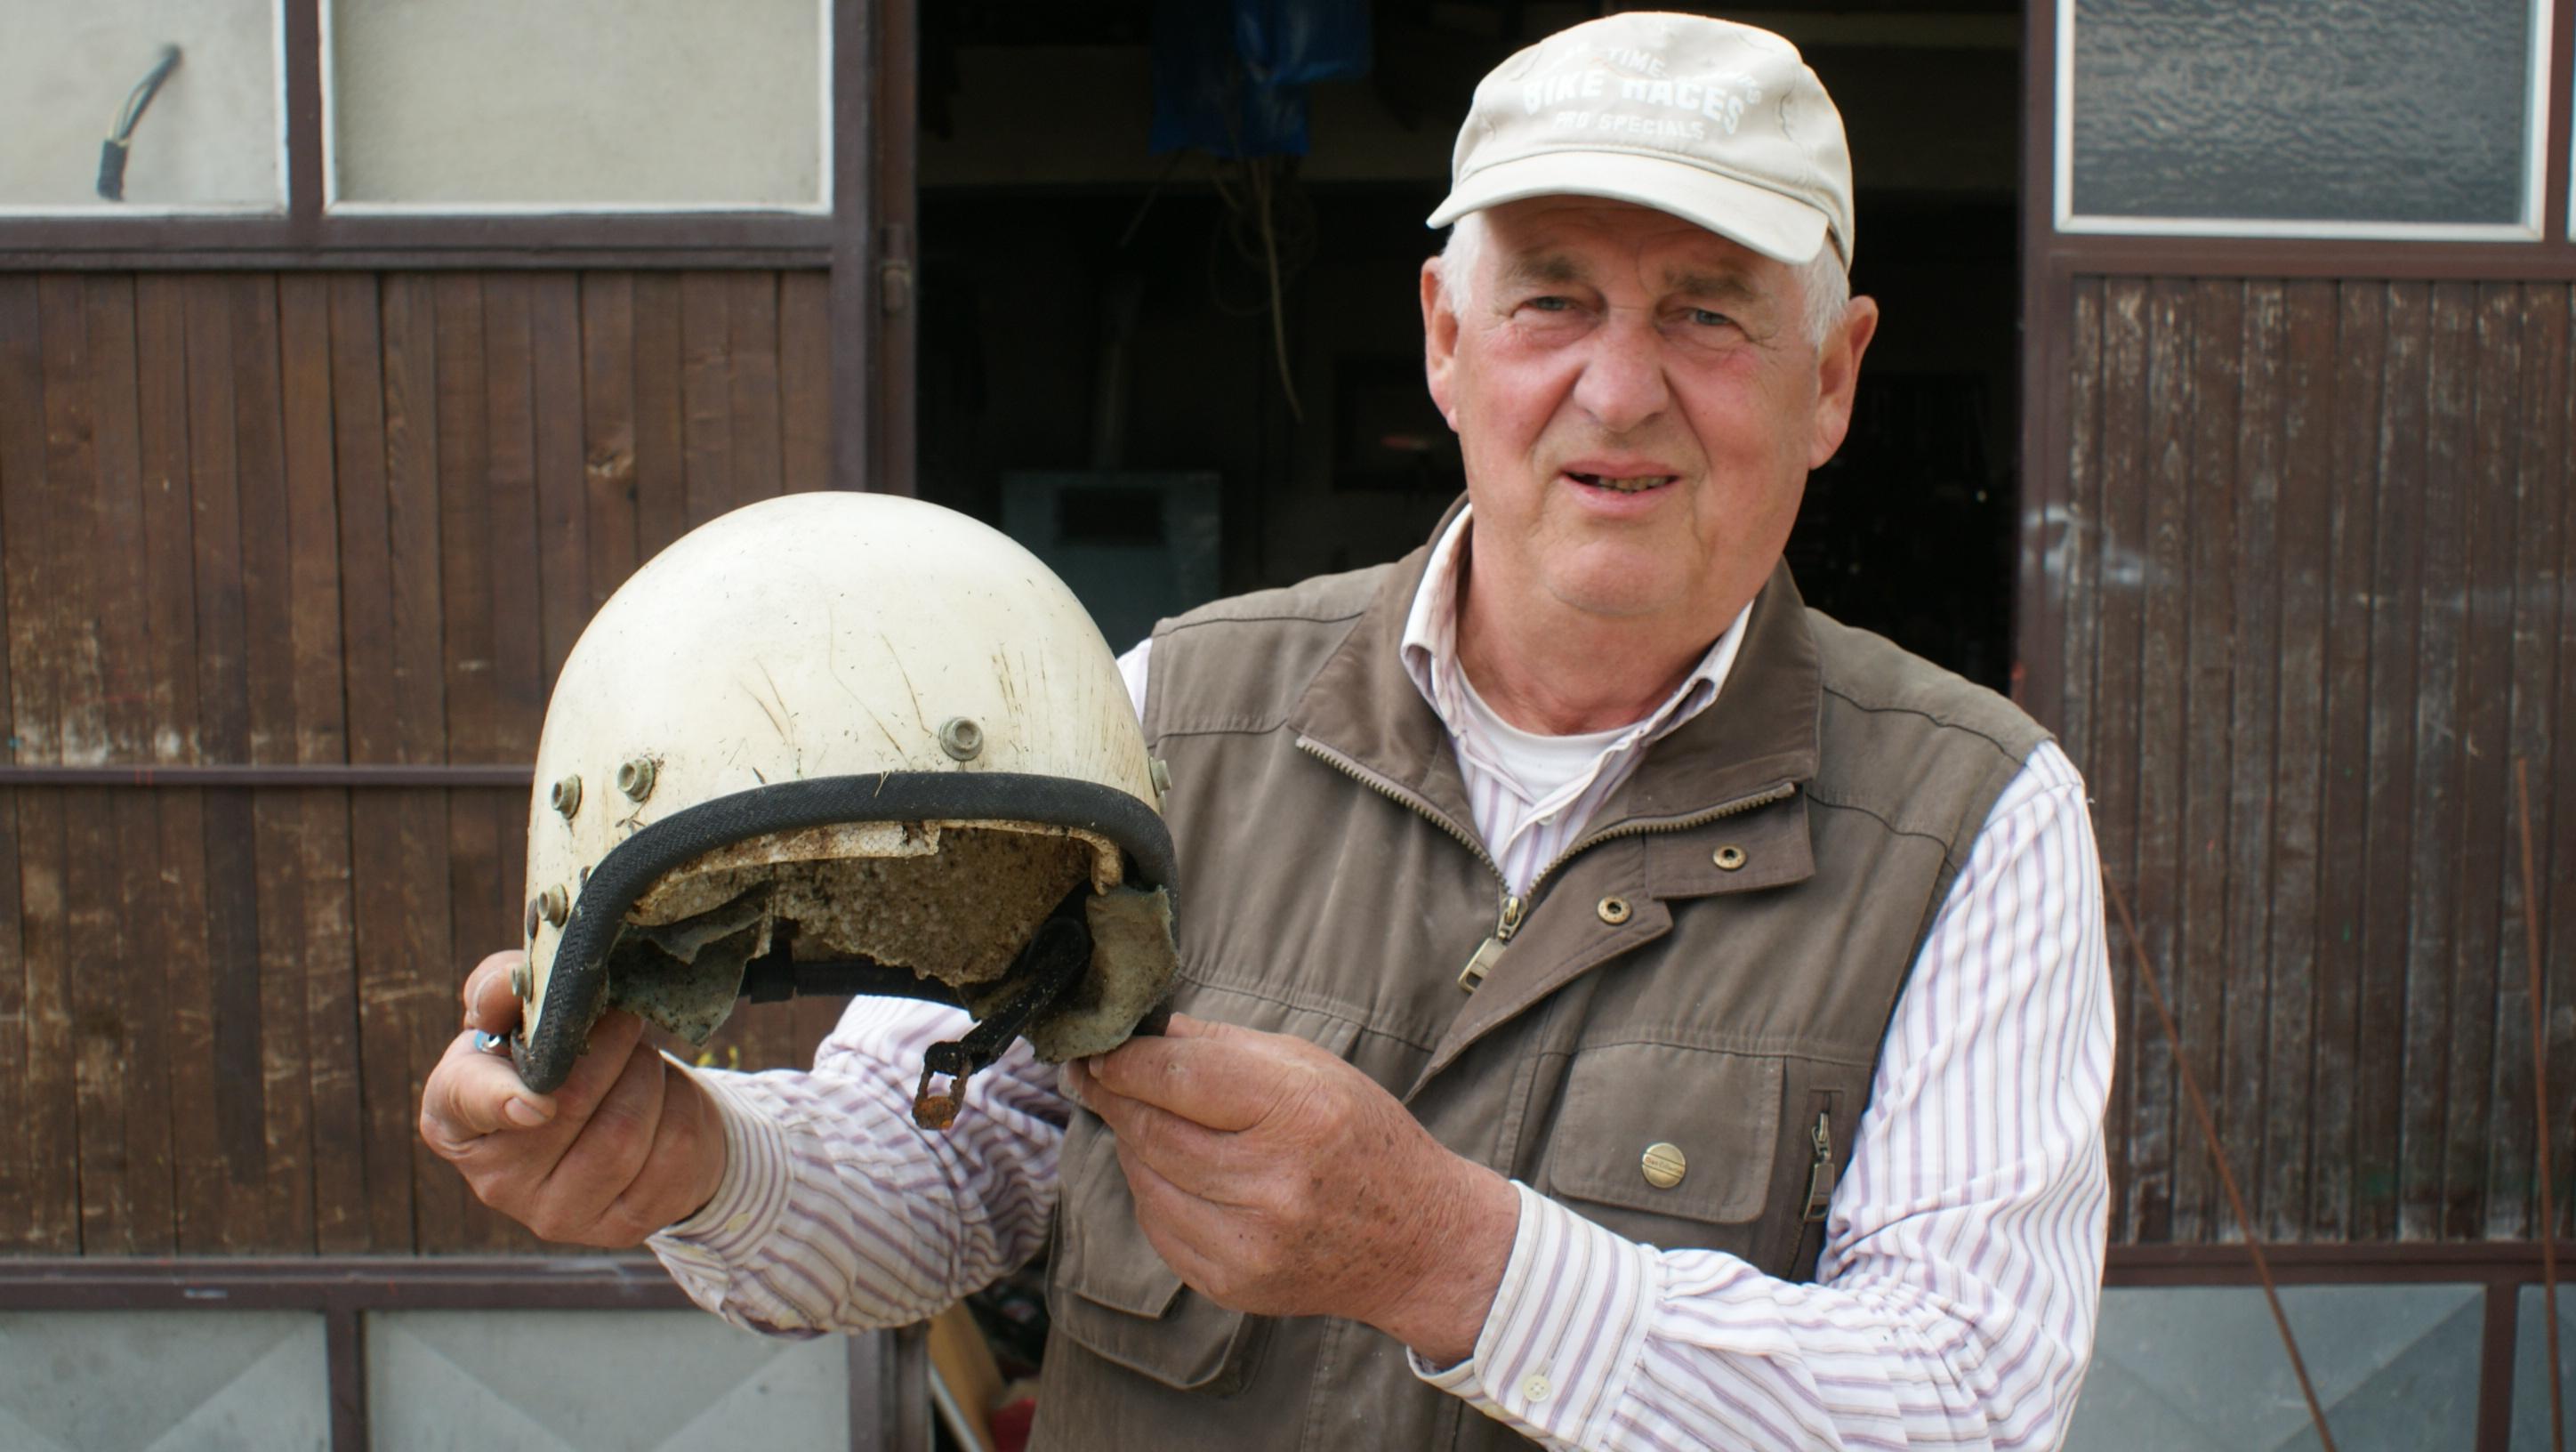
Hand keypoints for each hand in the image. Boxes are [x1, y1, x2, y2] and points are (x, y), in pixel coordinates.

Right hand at [418, 950, 729, 1246]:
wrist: (627, 1114)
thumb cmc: (561, 1059)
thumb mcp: (524, 1015)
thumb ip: (504, 988)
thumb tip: (496, 995)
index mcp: (453, 1119)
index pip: (466, 1106)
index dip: (501, 1100)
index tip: (538, 1102)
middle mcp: (494, 1180)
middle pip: (569, 1105)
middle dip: (612, 1048)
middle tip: (625, 1023)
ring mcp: (556, 1215)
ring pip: (624, 1131)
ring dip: (649, 1076)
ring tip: (643, 1063)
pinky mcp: (619, 1228)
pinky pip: (672, 1153)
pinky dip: (682, 1107)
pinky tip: (666, 1101)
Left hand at [1067, 1014, 1518, 1364]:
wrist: (1417, 1242)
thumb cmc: (1363, 1139)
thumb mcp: (1313, 1068)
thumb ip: (1225, 1047)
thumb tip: (1147, 1033)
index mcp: (1298, 1111)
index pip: (1178, 1075)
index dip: (1125, 1060)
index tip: (1097, 1049)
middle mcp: (1272, 1182)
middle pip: (1150, 1130)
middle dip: (1113, 1098)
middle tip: (1094, 1077)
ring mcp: (1250, 1242)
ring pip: (1145, 1179)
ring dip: (1132, 1145)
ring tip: (1146, 1121)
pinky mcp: (1232, 1284)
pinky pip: (1158, 1227)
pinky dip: (1154, 1192)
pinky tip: (1176, 1173)